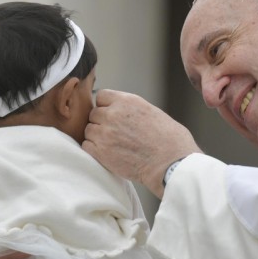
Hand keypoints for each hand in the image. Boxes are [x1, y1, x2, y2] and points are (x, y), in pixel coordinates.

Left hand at [83, 89, 200, 197]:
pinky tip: (108, 154)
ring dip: (97, 137)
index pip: (101, 96)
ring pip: (89, 130)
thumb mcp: (152, 112)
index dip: (106, 107)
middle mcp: (113, 114)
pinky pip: (87, 146)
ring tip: (114, 146)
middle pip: (94, 114)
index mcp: (127, 101)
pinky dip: (94, 150)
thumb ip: (131, 109)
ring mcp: (104, 133)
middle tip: (116, 134)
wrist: (170, 163)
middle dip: (102, 123)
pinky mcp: (100, 151)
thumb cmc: (169, 140)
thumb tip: (122, 111)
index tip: (113, 116)